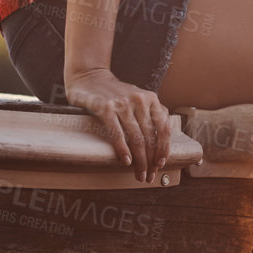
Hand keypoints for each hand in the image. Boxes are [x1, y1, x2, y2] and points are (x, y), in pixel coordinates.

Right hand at [63, 67, 172, 182]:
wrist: (89, 76)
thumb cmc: (114, 92)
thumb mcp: (137, 98)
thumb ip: (150, 113)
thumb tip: (162, 138)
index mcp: (151, 99)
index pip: (163, 128)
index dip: (164, 148)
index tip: (161, 163)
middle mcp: (139, 100)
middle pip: (150, 137)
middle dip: (151, 160)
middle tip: (148, 176)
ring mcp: (122, 104)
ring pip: (136, 138)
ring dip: (140, 160)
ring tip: (139, 174)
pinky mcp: (105, 108)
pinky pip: (117, 133)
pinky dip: (123, 149)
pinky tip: (126, 162)